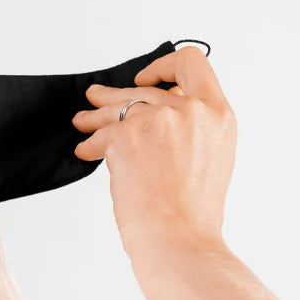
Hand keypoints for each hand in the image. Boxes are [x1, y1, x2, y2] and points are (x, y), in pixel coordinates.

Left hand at [71, 45, 236, 251]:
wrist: (177, 236)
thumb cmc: (191, 210)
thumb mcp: (210, 156)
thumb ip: (192, 126)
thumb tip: (161, 113)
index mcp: (218, 113)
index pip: (193, 63)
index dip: (163, 66)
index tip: (146, 80)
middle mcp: (190, 109)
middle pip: (143, 90)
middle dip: (113, 95)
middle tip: (95, 98)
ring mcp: (158, 120)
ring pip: (116, 108)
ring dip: (94, 115)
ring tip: (81, 121)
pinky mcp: (126, 136)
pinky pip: (100, 135)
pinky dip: (90, 145)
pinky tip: (85, 152)